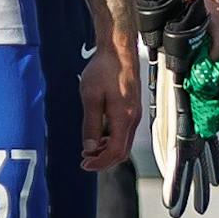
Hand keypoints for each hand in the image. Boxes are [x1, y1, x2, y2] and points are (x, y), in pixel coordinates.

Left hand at [79, 31, 140, 171]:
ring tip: (88, 151)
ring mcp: (134, 115)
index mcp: (123, 118)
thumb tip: (89, 148)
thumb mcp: (90, 97)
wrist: (119, 52)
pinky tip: (97, 137)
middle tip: (84, 162)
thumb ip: (90, 124)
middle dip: (103, 161)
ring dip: (107, 151)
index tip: (84, 165)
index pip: (115, 151)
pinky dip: (111, 141)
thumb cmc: (104, 70)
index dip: (100, 162)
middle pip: (122, 152)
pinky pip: (124, 133)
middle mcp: (133, 120)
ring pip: (123, 143)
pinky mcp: (132, 110)